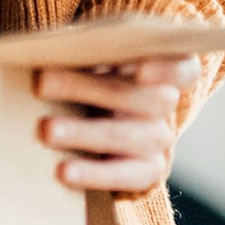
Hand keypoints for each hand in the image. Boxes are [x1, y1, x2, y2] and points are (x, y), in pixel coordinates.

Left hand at [35, 54, 201, 193]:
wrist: (100, 118)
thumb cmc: (92, 71)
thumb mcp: (95, 55)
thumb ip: (88, 51)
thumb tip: (49, 49)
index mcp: (164, 67)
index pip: (183, 68)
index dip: (165, 68)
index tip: (136, 67)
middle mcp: (167, 103)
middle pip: (144, 98)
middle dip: (89, 88)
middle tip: (41, 82)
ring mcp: (160, 139)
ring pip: (132, 136)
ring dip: (86, 133)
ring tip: (47, 130)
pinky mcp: (149, 171)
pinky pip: (127, 176)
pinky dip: (94, 173)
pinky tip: (63, 170)